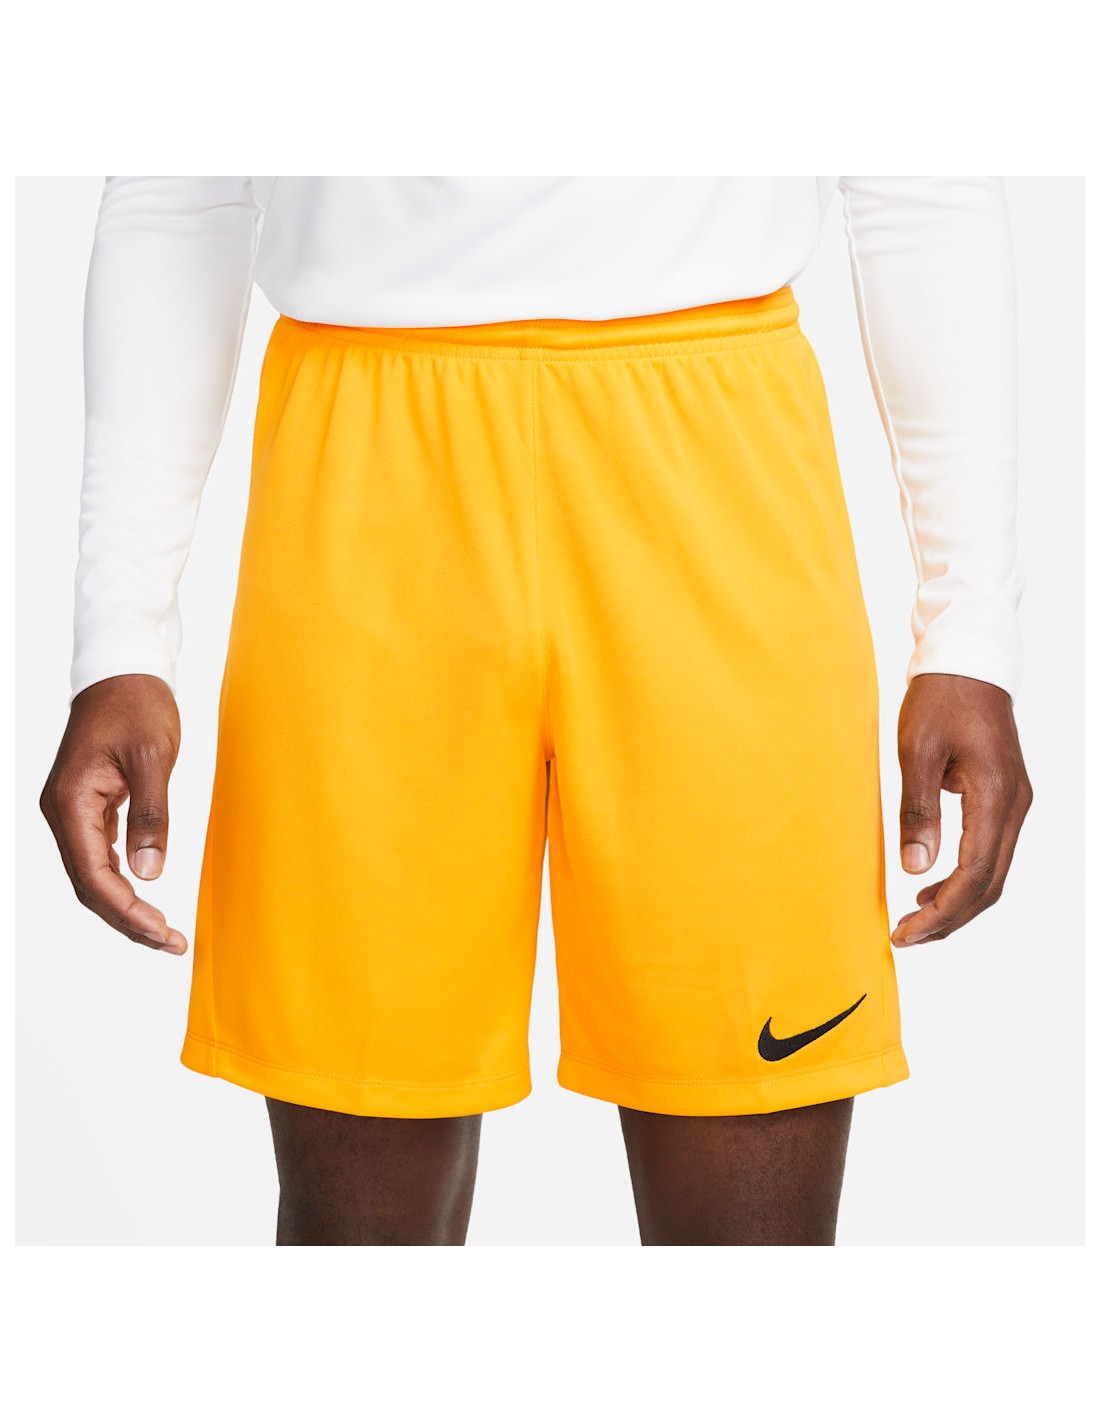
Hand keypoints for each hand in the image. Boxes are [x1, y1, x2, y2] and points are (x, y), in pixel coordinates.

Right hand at [40, 674, 188, 953]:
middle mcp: (63, 811)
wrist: (124, 669)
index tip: (163, 932)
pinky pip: (98, 855)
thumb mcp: (154, 758)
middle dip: (127, 918)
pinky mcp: (88, 805)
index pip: (92, 874)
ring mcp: (73, 810)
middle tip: (171, 942)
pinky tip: (147, 898)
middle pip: (89, 884)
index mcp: (71, 802)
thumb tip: (149, 873)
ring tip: (163, 931)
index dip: (127, 910)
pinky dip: (122, 881)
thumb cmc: (137, 704)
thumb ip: (151, 816)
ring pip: (93, 873)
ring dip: (125, 905)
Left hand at [892, 672, 1032, 945]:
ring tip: (913, 918)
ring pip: (992, 873)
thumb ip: (917, 811)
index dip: (941, 912)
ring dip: (956, 902)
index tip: (905, 931)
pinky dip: (963, 878)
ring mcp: (1014, 803)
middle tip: (905, 936)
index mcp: (995, 796)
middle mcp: (1014, 805)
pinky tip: (929, 884)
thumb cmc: (940, 699)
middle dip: (948, 918)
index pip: (973, 876)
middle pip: (988, 885)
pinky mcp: (1005, 798)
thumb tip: (914, 867)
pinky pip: (990, 852)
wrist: (968, 662)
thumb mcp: (917, 751)